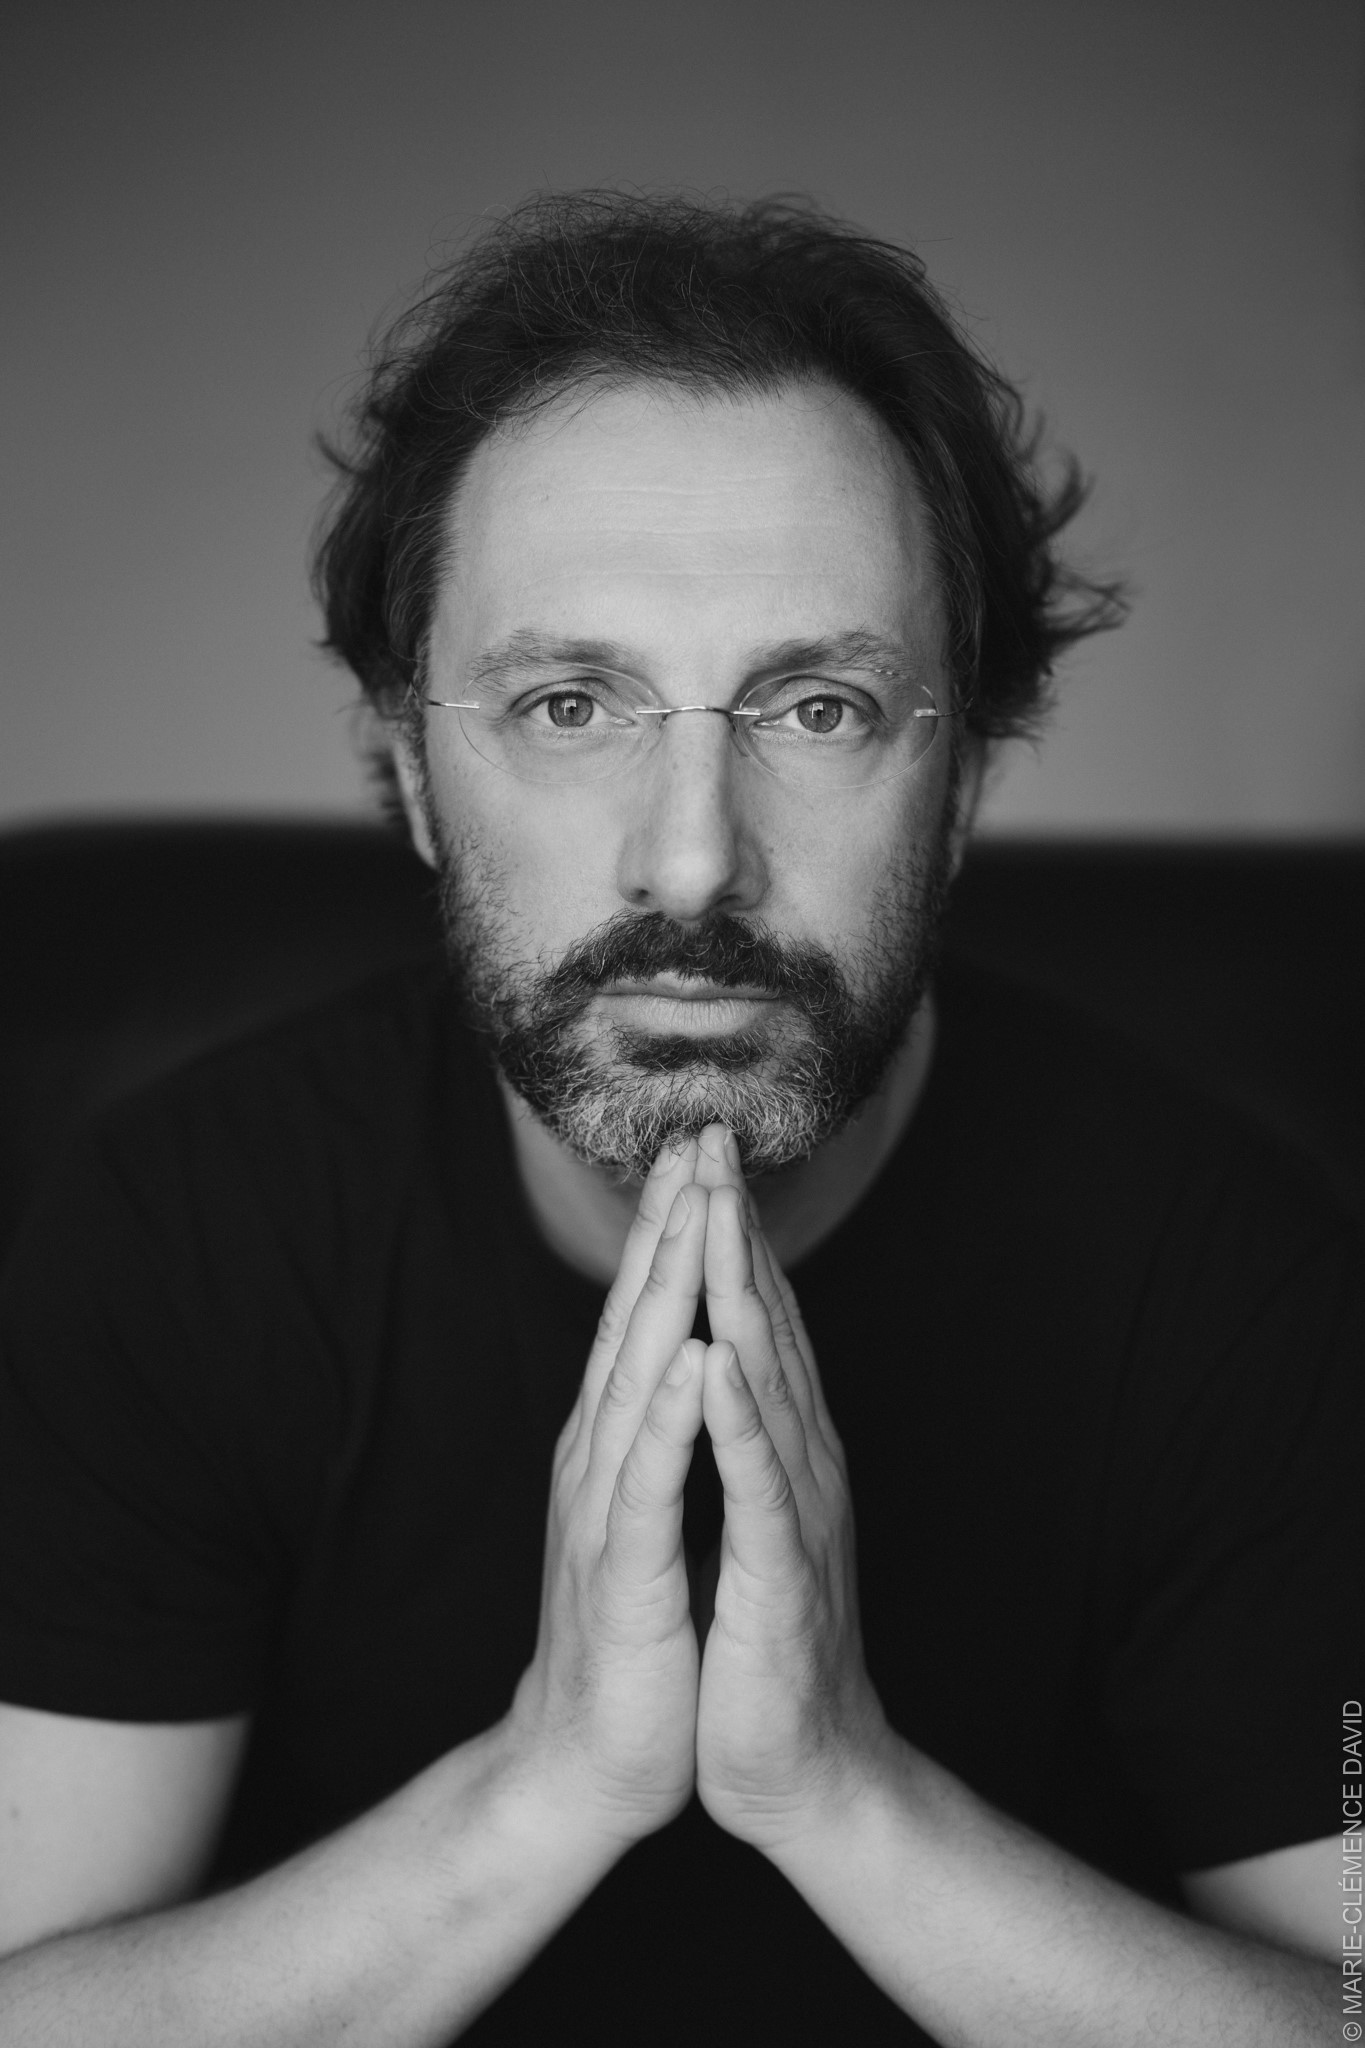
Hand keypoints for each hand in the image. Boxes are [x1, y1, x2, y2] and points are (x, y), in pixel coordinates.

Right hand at [506, 1139, 709, 1846]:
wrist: (589, 1760)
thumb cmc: (633, 1638)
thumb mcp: (646, 1514)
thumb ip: (651, 1438)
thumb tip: (675, 1362)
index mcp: (617, 1442)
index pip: (647, 1318)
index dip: (673, 1233)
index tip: (702, 1153)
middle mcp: (602, 1456)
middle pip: (637, 1321)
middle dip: (669, 1225)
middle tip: (696, 1136)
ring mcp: (606, 1508)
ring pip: (637, 1378)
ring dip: (665, 1290)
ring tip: (692, 1207)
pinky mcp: (622, 1572)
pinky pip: (650, 1481)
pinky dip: (669, 1416)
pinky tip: (690, 1358)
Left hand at [691, 1131, 889, 1852]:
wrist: (800, 1769)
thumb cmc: (760, 1647)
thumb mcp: (746, 1520)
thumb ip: (743, 1441)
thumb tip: (721, 1362)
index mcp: (782, 1449)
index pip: (754, 1322)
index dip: (729, 1235)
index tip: (701, 1156)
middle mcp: (801, 1462)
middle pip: (765, 1325)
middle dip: (736, 1229)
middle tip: (713, 1137)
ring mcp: (798, 1514)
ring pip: (768, 1383)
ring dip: (742, 1294)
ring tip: (718, 1212)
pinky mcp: (783, 1576)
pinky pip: (759, 1487)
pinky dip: (738, 1421)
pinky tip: (718, 1363)